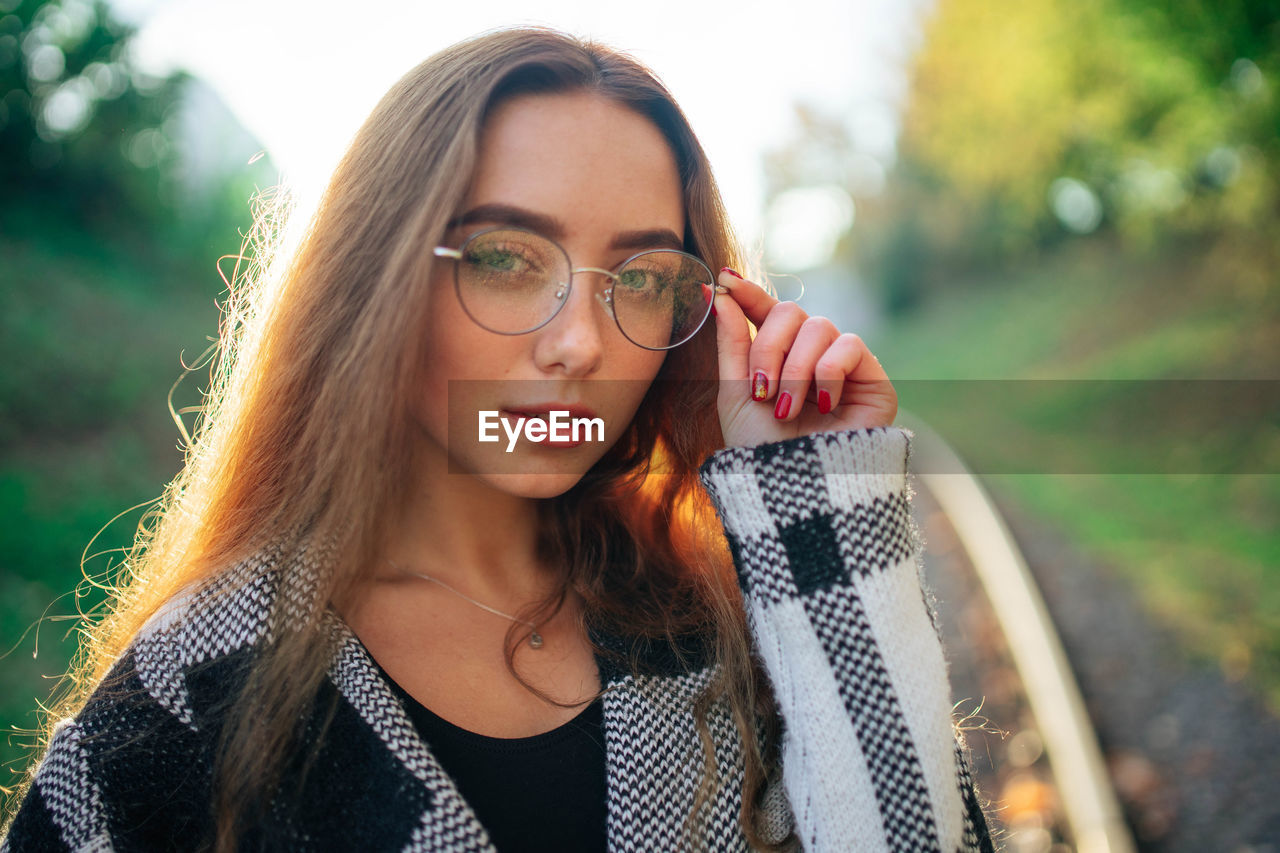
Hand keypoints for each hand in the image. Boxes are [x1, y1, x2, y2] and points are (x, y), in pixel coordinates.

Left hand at [710, 267, 897, 449]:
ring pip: (819, 327)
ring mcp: (843, 367)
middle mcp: (811, 357)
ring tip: (787, 409)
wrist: (795, 491)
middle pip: (791, 314)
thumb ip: (731, 342)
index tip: (725, 280)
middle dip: (768, 347)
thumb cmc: (761, 450)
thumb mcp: (735, 393)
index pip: (766, 312)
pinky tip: (823, 405)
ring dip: (795, 368)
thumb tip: (722, 292)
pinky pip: (850, 346)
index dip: (748, 293)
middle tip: (761, 390)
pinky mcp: (872, 381)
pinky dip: (828, 372)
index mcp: (777, 359)